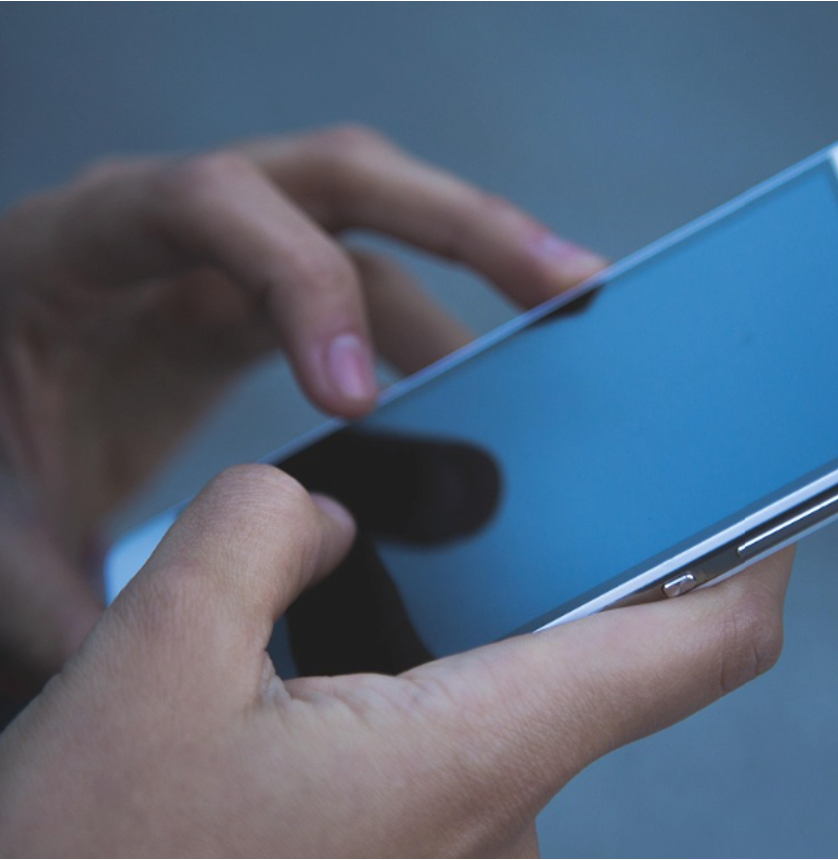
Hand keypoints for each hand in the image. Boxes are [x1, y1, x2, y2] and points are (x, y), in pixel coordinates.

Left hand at [0, 125, 605, 692]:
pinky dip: (439, 324)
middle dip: (462, 227)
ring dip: (478, 268)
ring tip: (567, 323)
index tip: (360, 404)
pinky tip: (487, 378)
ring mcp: (225, 252)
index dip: (301, 283)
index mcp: (83, 243)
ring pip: (374, 226)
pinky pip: (367, 283)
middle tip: (565, 288)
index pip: (214, 208)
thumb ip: (58, 603)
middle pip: (338, 181)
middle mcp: (171, 224)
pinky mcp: (258, 293)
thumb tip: (155, 698)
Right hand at [0, 465, 791, 856]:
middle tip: (530, 481)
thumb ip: (256, 533)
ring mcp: (461, 848)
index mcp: (470, 755)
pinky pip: (463, 746)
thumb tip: (321, 510)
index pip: (694, 648)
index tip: (775, 494)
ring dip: (481, 626)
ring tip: (406, 555)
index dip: (754, 559)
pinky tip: (354, 651)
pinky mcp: (416, 858)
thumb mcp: (149, 662)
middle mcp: (496, 816)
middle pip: (602, 661)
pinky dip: (434, 683)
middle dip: (568, 563)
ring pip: (518, 702)